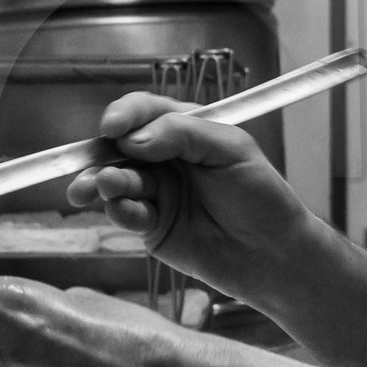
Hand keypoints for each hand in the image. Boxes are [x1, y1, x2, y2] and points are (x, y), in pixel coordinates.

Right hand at [67, 93, 311, 300]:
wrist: (273, 254)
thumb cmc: (262, 196)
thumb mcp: (231, 150)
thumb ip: (183, 134)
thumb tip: (133, 139)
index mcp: (185, 130)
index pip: (145, 112)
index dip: (124, 115)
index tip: (112, 127)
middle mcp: (164, 158)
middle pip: (119, 147)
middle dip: (101, 154)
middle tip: (93, 167)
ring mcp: (156, 192)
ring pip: (116, 181)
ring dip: (104, 183)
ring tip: (105, 187)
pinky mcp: (151, 226)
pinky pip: (124, 214)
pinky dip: (119, 211)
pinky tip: (125, 212)